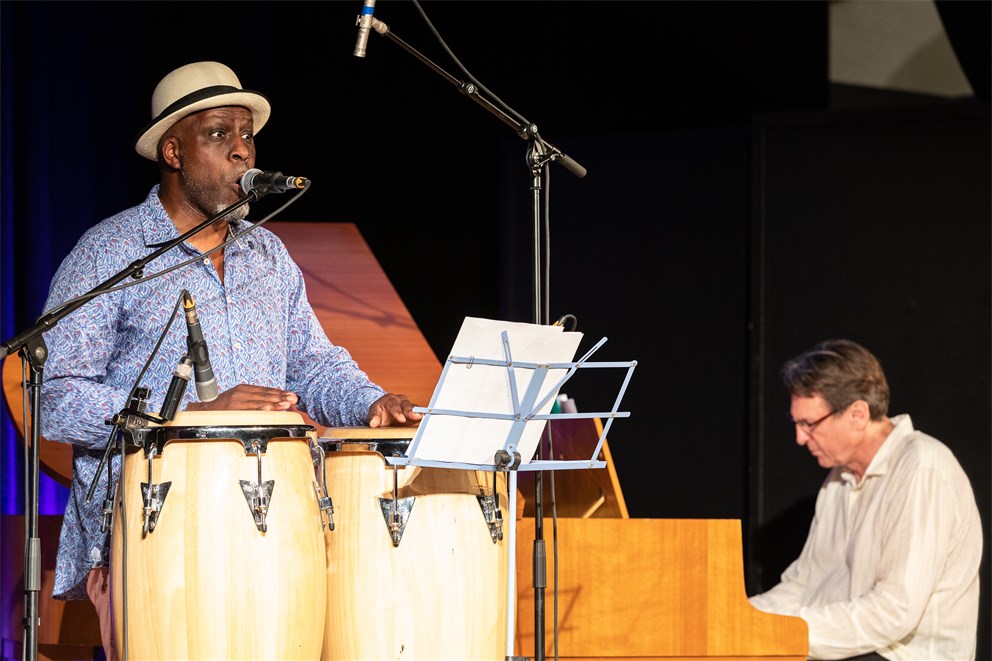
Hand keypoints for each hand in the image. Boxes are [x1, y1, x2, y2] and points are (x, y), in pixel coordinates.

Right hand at [184, 384, 298, 411]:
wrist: (202, 412)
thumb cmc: (223, 408)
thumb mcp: (238, 399)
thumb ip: (254, 400)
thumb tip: (275, 404)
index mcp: (243, 389)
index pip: (265, 390)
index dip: (279, 393)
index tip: (291, 395)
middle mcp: (240, 393)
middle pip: (264, 394)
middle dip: (280, 397)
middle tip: (293, 399)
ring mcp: (235, 401)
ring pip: (258, 401)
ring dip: (274, 403)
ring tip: (285, 404)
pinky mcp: (231, 409)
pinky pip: (248, 410)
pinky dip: (260, 409)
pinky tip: (269, 409)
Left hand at [367, 393, 422, 427]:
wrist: (383, 413)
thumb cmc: (379, 412)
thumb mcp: (373, 414)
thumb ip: (373, 418)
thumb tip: (373, 423)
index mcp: (390, 400)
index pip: (394, 405)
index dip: (398, 412)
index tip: (402, 419)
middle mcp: (401, 401)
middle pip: (407, 405)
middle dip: (411, 411)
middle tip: (415, 416)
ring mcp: (408, 406)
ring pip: (415, 408)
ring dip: (418, 413)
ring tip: (422, 418)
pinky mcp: (414, 413)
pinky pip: (419, 413)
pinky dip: (422, 417)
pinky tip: (426, 421)